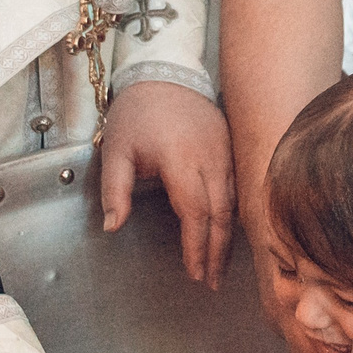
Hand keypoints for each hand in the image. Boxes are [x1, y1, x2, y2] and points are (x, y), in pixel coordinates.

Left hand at [99, 79, 235, 287]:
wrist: (166, 71)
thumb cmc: (137, 113)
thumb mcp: (115, 150)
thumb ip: (115, 190)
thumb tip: (113, 227)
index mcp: (181, 159)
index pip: (196, 212)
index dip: (196, 246)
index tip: (194, 272)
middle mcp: (210, 157)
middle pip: (221, 213)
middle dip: (217, 251)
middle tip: (212, 281)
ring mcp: (226, 150)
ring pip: (234, 202)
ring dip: (228, 236)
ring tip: (220, 265)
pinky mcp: (232, 145)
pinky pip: (239, 186)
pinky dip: (235, 213)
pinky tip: (230, 231)